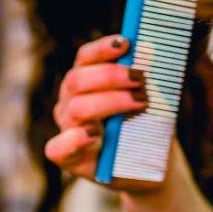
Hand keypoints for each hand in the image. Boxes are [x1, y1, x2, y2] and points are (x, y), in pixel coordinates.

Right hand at [45, 34, 160, 191]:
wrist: (153, 168)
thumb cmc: (150, 128)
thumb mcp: (155, 101)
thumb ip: (148, 80)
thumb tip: (152, 51)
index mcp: (88, 82)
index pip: (85, 58)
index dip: (103, 48)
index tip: (126, 43)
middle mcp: (72, 102)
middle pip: (77, 80)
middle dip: (111, 76)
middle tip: (141, 80)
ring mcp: (68, 129)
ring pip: (76, 108)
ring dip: (110, 102)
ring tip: (140, 104)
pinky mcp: (70, 158)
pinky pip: (57, 148)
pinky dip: (74, 139)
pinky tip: (94, 135)